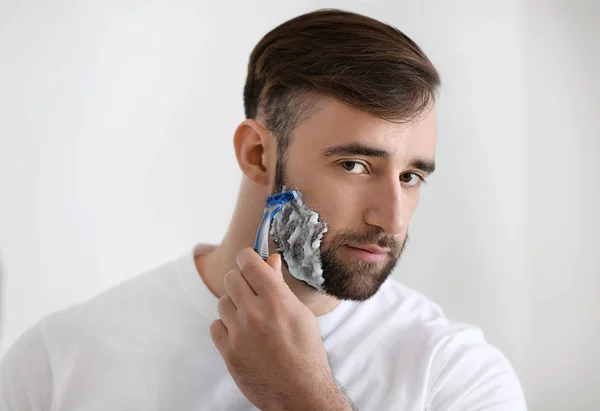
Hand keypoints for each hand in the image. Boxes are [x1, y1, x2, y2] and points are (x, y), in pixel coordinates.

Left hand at [210, 247, 350, 410]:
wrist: (299, 392)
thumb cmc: (306, 352)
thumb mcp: (300, 314)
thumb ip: (280, 286)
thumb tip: (271, 260)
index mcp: (276, 299)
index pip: (248, 262)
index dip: (248, 258)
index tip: (249, 262)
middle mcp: (255, 312)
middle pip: (232, 278)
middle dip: (241, 282)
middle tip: (252, 293)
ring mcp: (239, 333)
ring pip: (222, 302)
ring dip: (233, 306)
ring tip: (249, 319)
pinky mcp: (228, 351)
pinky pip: (215, 326)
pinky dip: (226, 327)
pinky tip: (241, 334)